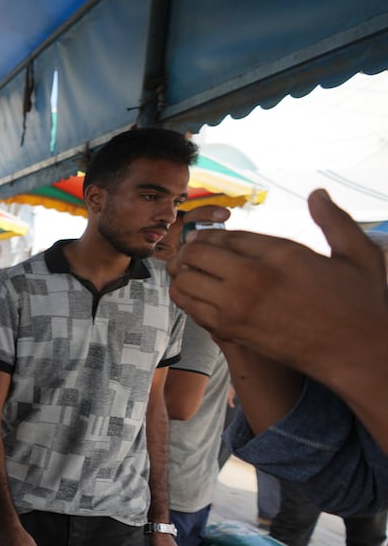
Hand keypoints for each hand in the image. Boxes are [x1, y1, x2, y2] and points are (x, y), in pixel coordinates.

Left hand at [170, 190, 387, 385]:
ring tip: (196, 273)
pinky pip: (191, 308)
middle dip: (193, 250)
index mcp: (280, 253)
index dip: (213, 234)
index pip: (225, 235)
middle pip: (196, 253)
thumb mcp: (357, 254)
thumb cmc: (361, 302)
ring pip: (185, 281)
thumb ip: (334, 220)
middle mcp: (253, 278)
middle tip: (197, 254)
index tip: (212, 239)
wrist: (356, 353)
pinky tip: (204, 296)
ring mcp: (237, 307)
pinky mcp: (230, 331)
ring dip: (186, 274)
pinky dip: (190, 299)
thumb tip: (317, 193)